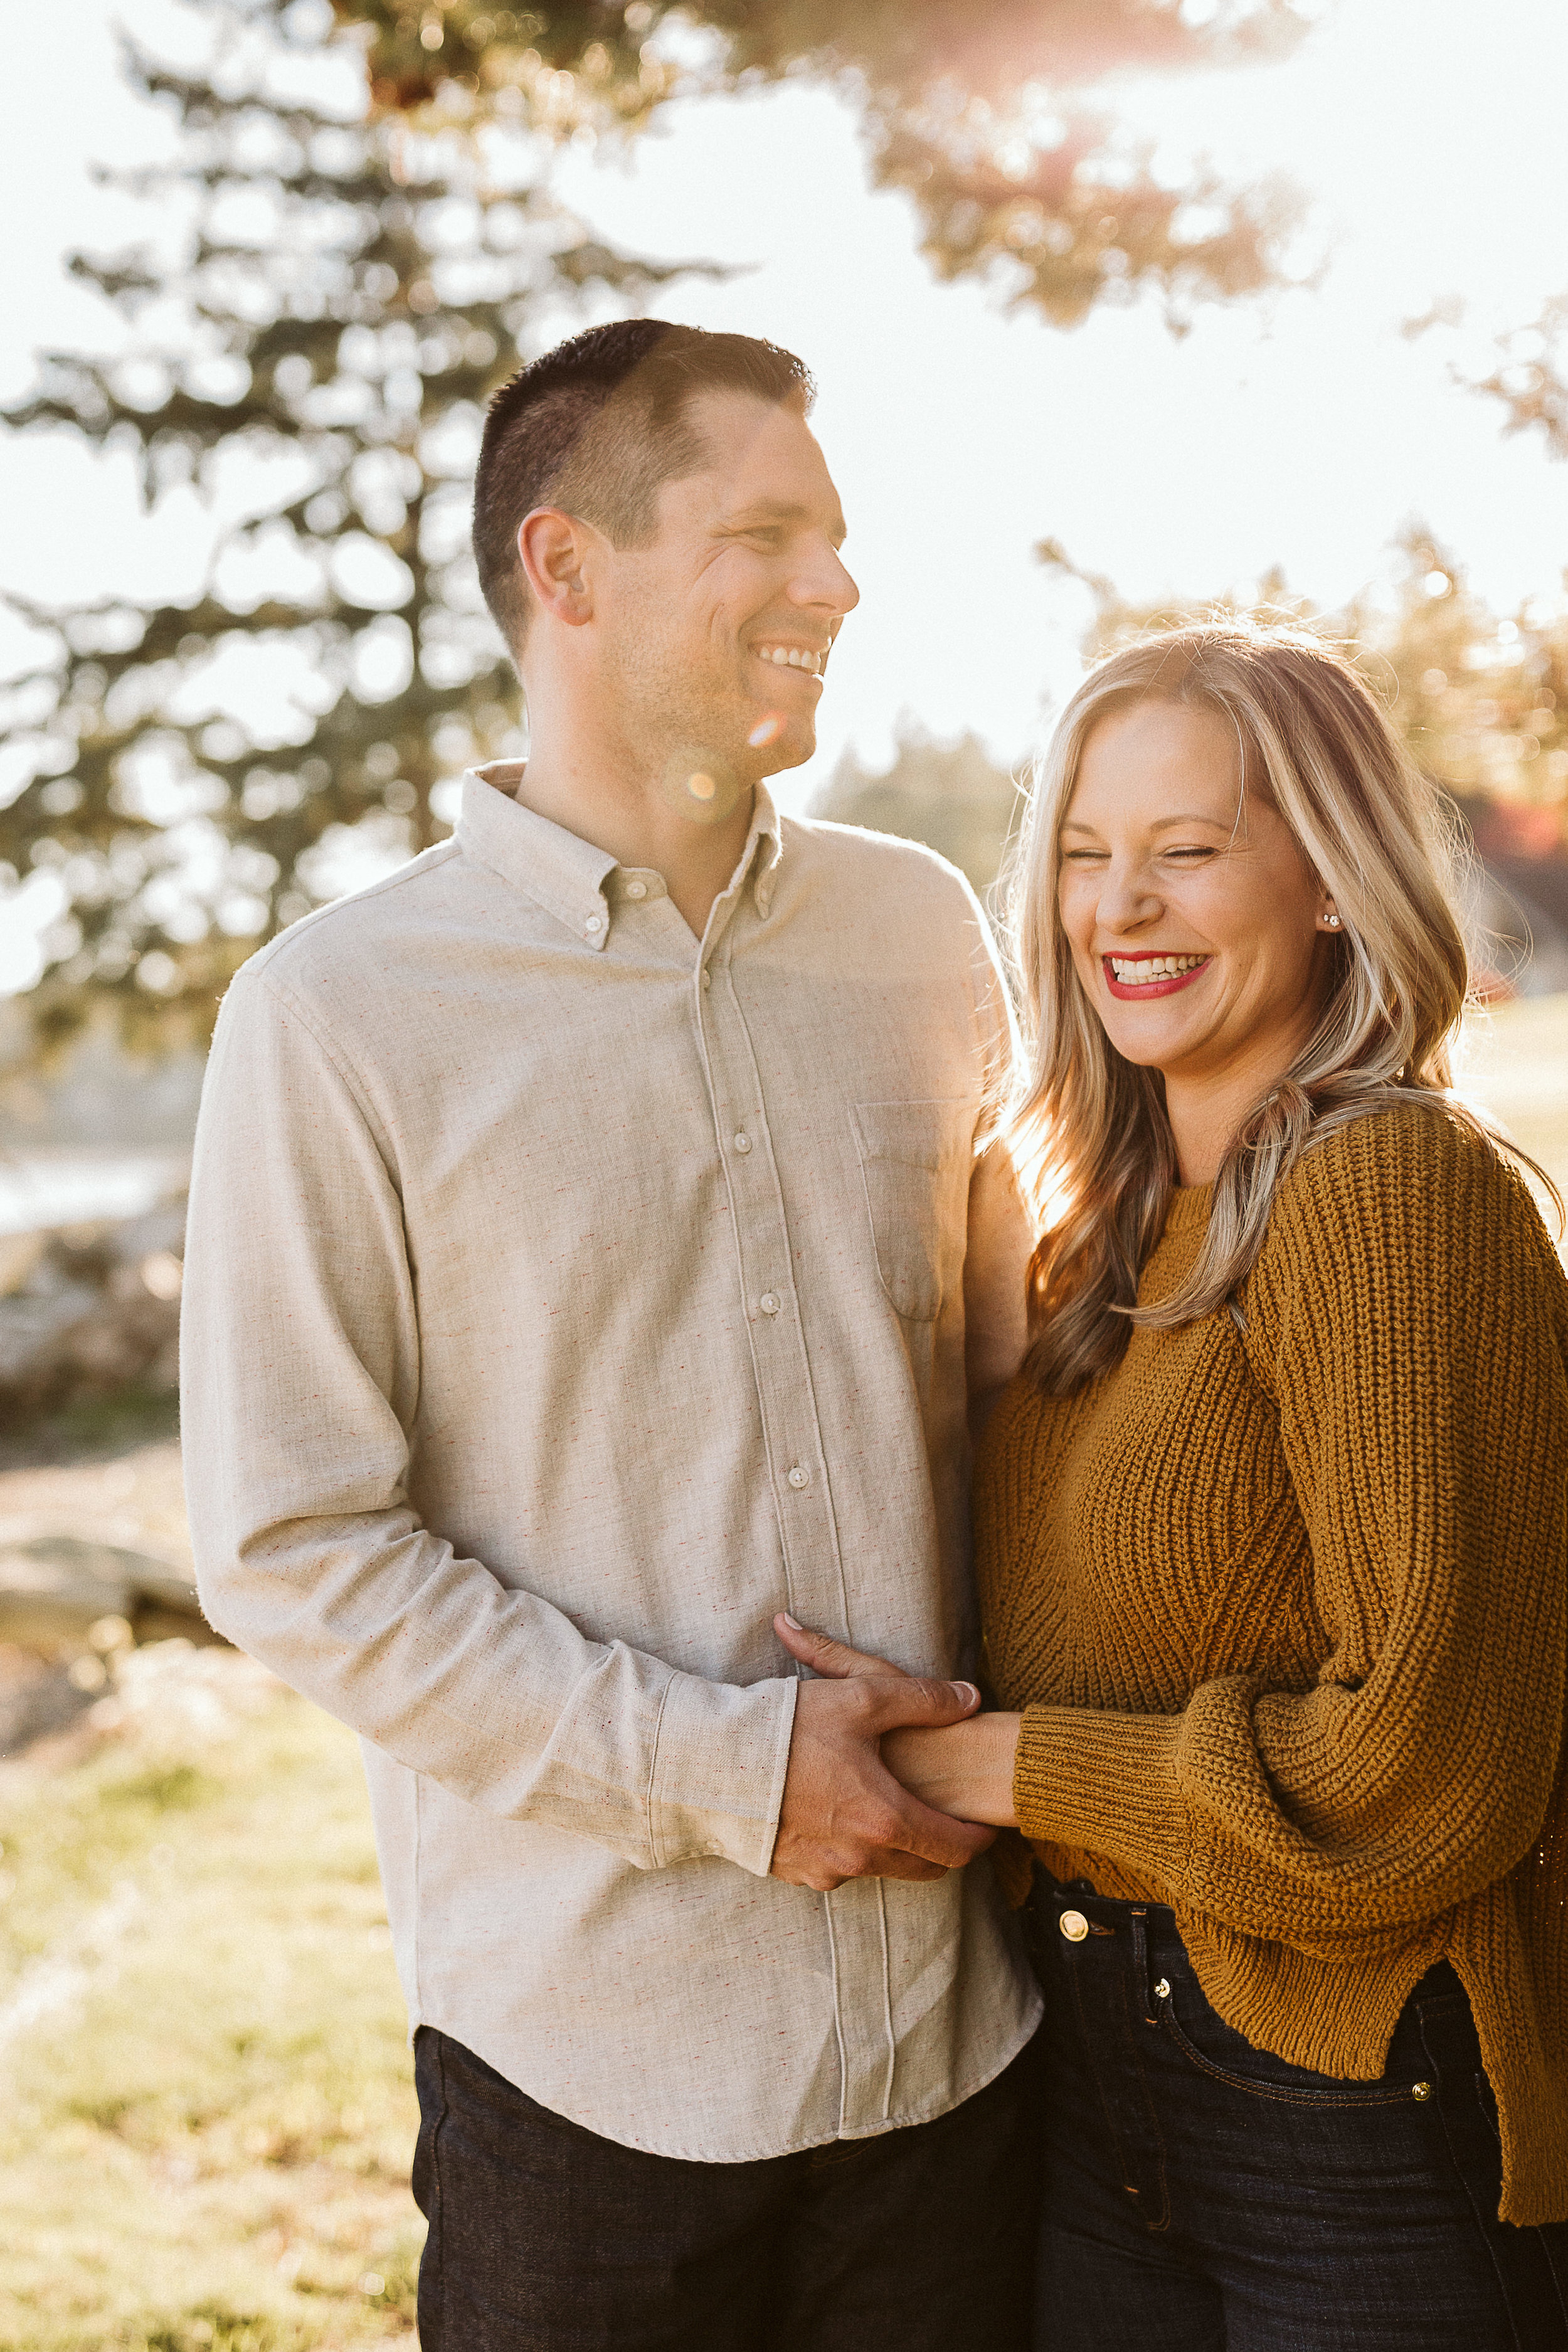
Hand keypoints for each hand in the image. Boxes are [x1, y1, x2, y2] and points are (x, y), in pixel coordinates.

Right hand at [768, 1615, 996, 1891]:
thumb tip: (971, 1698)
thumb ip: (924, 1699)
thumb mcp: (862, 1697)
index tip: (986, 1825)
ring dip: (895, 1847)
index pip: (955, 1848)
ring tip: (889, 1809)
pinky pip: (839, 1868)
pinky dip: (852, 1849)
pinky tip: (840, 1815)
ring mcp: (825, 1870)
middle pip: (925, 1868)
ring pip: (881, 1869)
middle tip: (945, 1819)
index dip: (979, 1839)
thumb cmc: (788, 1727)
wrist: (708, 1762)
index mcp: (885, 1819)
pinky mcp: (794, 1873)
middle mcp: (860, 1857)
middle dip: (942, 1847)